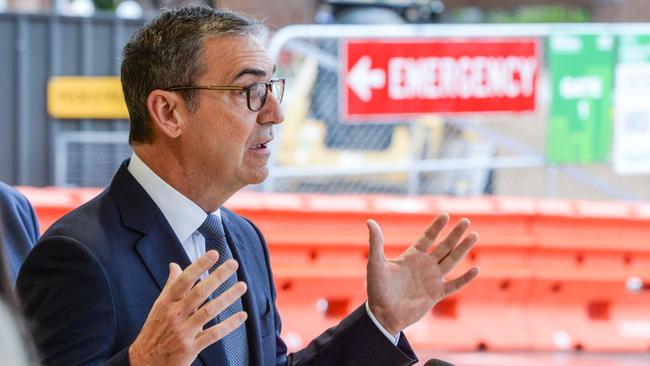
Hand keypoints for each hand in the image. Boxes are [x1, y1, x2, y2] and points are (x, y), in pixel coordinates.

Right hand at [128, 250, 247, 365]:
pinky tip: (242, 316)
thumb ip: (171, 285)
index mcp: (167, 302)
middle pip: (199, 292)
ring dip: (228, 297)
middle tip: (233, 264)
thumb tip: (174, 265)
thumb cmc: (155, 330)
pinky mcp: (191, 347)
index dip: (199, 266)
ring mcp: (183, 331)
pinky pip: (214, 334)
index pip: (184, 280)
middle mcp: (175, 314)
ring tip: (242, 286)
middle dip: (218, 277)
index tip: (214, 254)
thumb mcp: (159, 306)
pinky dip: (229, 325)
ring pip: (209, 311)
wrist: (144, 361)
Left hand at [366, 213, 478, 335]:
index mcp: (411, 257)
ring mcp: (431, 280)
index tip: (446, 215)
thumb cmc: (377, 289)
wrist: (382, 315)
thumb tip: (370, 221)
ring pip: (451, 261)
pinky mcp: (436, 294)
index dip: (436, 227)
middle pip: (443, 246)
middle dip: (455, 234)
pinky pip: (454, 285)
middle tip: (466, 221)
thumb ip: (376, 243)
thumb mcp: (375, 264)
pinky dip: (465, 278)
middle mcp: (424, 266)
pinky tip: (476, 269)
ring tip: (474, 236)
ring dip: (463, 249)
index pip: (427, 238)